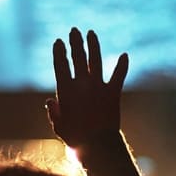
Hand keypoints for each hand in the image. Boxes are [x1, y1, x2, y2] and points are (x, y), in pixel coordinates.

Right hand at [46, 27, 127, 147]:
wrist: (98, 145)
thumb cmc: (76, 138)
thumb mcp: (59, 126)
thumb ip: (54, 112)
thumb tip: (51, 102)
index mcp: (66, 90)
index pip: (60, 65)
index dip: (59, 52)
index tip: (58, 41)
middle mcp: (81, 84)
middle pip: (77, 57)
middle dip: (75, 42)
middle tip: (74, 31)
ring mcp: (98, 86)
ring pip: (95, 60)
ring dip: (93, 45)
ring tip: (91, 33)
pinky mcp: (113, 92)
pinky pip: (119, 75)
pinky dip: (122, 65)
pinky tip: (125, 55)